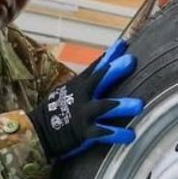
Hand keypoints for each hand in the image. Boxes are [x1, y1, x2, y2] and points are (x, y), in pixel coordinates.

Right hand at [28, 39, 143, 159]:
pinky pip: (103, 133)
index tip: (124, 43)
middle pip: (100, 80)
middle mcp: (82, 96)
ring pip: (105, 107)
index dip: (110, 55)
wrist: (37, 132)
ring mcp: (83, 114)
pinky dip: (117, 134)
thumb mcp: (67, 92)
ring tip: (140, 105)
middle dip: (115, 70)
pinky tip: (131, 135)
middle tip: (130, 61)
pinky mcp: (84, 132)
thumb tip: (102, 71)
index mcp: (79, 85)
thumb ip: (85, 84)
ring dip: (122, 105)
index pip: (97, 67)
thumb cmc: (55, 111)